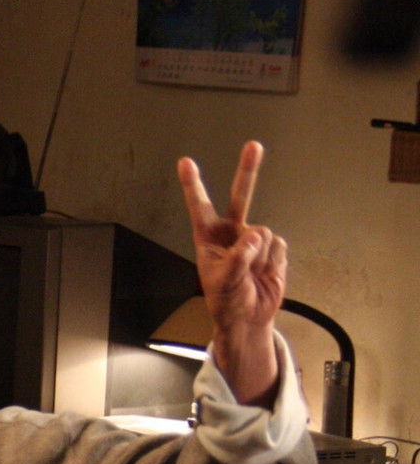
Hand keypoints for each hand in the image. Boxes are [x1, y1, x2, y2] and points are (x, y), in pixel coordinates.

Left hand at [177, 141, 285, 404]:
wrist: (249, 317)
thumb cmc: (227, 301)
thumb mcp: (224, 281)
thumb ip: (239, 257)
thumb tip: (256, 235)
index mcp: (209, 239)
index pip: (200, 207)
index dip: (194, 185)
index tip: (185, 162)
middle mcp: (232, 233)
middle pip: (240, 197)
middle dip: (248, 171)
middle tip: (253, 146)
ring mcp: (254, 239)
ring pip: (264, 233)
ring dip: (260, 256)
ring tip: (251, 274)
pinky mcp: (273, 248)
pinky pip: (278, 247)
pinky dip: (273, 262)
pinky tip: (265, 273)